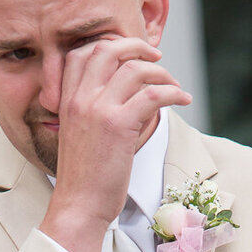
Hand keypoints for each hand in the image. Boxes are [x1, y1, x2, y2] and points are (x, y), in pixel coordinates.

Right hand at [41, 36, 190, 251]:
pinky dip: (174, 93)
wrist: (78, 206)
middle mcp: (80, 99)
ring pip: (135, 69)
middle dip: (136, 46)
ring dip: (162, 73)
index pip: (81, 54)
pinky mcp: (118, 125)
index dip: (108, 45)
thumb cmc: (84, 179)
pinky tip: (183, 100)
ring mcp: (98, 110)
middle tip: (156, 56)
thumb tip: (131, 98)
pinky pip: (153, 95)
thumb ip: (96, 113)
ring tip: (174, 86)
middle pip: (108, 49)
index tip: (130, 54)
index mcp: (68, 101)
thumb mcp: (81, 137)